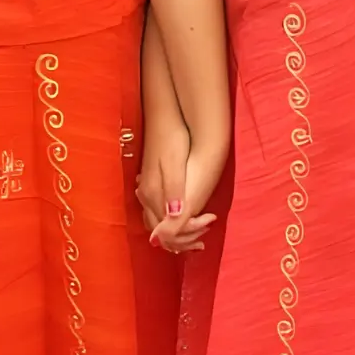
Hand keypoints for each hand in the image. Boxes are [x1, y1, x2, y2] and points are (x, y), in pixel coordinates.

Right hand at [138, 125, 220, 254]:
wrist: (164, 116)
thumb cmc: (173, 138)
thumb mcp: (174, 164)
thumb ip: (173, 192)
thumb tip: (174, 221)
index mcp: (152, 195)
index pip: (165, 231)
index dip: (187, 235)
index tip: (208, 227)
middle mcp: (145, 196)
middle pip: (159, 231)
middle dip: (182, 239)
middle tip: (206, 235)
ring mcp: (146, 190)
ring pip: (157, 223)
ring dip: (178, 231)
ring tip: (200, 228)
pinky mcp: (150, 183)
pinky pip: (157, 212)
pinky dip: (171, 220)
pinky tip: (185, 214)